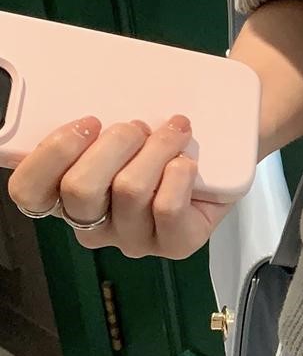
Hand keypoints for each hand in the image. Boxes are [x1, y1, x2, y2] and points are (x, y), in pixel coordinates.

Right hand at [6, 116, 232, 258]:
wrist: (220, 152)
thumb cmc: (158, 141)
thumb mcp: (119, 130)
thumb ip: (92, 129)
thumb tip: (91, 109)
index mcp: (66, 198)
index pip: (29, 191)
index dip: (53, 153)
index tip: (89, 122)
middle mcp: (94, 226)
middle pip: (80, 188)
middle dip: (114, 143)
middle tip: (137, 127)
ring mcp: (133, 239)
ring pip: (129, 191)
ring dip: (155, 149)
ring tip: (174, 132)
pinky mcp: (175, 246)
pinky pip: (167, 207)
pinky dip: (179, 173)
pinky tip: (188, 162)